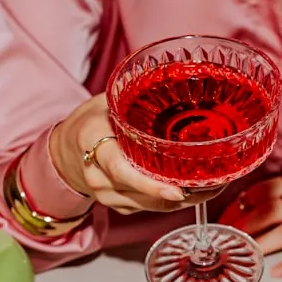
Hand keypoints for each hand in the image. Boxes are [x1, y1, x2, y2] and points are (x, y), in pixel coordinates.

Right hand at [50, 94, 223, 214]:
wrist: (66, 150)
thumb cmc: (92, 121)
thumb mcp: (107, 100)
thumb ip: (136, 93)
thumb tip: (176, 72)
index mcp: (92, 140)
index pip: (120, 168)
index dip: (149, 183)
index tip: (177, 190)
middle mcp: (97, 174)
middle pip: (142, 193)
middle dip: (181, 193)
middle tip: (215, 184)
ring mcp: (105, 194)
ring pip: (150, 205)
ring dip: (184, 200)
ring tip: (213, 187)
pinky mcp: (117, 206)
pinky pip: (149, 208)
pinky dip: (172, 202)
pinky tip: (193, 191)